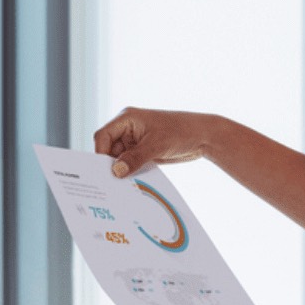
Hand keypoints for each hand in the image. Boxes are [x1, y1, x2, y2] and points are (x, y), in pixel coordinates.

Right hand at [94, 107, 218, 177]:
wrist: (203, 136)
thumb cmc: (181, 131)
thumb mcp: (156, 145)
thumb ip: (134, 158)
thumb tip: (115, 171)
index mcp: (127, 118)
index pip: (103, 136)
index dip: (101, 153)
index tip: (104, 171)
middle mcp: (127, 129)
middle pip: (108, 149)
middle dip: (110, 164)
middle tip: (110, 183)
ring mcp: (135, 141)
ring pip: (119, 158)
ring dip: (121, 170)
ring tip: (122, 186)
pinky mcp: (143, 151)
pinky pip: (130, 164)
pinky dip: (131, 172)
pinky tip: (132, 183)